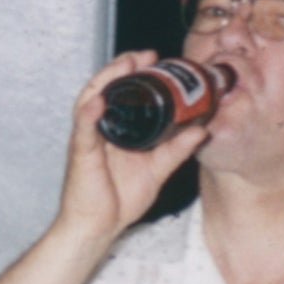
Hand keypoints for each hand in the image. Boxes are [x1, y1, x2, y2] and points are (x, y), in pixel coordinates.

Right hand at [52, 51, 208, 244]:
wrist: (99, 227)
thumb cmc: (118, 199)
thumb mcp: (157, 169)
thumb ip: (178, 149)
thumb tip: (202, 130)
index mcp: (119, 128)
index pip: (124, 91)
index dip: (137, 72)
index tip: (158, 60)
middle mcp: (101, 127)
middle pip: (107, 86)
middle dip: (123, 66)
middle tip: (146, 56)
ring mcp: (89, 138)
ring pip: (91, 97)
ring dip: (107, 78)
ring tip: (125, 64)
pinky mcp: (81, 152)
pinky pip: (83, 128)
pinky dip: (89, 113)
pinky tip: (98, 101)